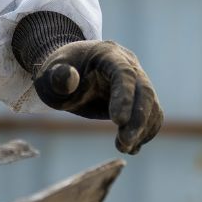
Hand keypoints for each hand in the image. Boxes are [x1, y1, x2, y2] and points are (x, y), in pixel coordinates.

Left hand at [32, 40, 163, 154]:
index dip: (124, 96)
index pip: (124, 73)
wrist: (68, 71)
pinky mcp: (138, 97)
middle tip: (124, 143)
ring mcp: (137, 80)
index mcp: (107, 54)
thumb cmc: (57, 73)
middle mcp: (128, 64)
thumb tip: (69, 78)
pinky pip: (152, 113)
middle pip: (144, 90)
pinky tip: (132, 147)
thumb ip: (58, 77)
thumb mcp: (50, 75)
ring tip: (124, 147)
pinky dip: (146, 131)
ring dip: (143, 129)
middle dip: (138, 119)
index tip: (117, 121)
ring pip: (151, 104)